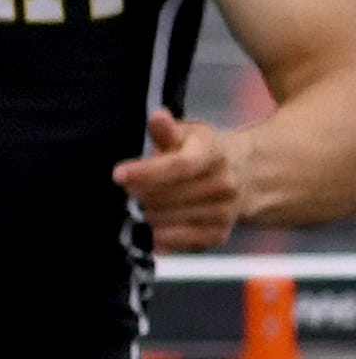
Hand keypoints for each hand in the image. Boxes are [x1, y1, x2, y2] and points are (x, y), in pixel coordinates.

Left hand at [112, 108, 243, 251]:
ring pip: (169, 219)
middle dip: (139, 194)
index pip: (180, 165)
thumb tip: (158, 117)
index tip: (117, 175)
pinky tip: (146, 227)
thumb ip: (167, 130)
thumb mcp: (186, 133)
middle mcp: (224, 184)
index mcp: (213, 153)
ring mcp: (224, 212)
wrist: (240, 177)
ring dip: (145, 214)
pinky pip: (179, 241)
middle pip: (168, 196)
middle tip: (125, 190)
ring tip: (137, 204)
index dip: (146, 172)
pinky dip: (157, 236)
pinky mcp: (218, 235)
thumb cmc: (198, 151)